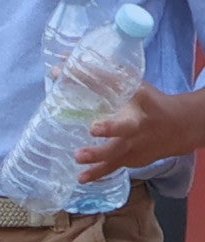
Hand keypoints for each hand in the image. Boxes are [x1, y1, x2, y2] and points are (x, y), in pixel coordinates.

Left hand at [75, 84, 199, 178]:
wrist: (180, 127)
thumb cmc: (149, 102)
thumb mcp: (132, 86)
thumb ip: (100, 76)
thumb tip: (62, 62)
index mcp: (138, 111)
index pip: (125, 115)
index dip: (111, 122)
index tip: (92, 127)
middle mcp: (138, 132)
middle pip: (119, 143)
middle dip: (99, 150)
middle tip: (79, 154)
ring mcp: (137, 149)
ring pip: (116, 160)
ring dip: (97, 169)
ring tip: (79, 176)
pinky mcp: (134, 161)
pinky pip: (116, 168)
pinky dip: (100, 174)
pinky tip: (82, 179)